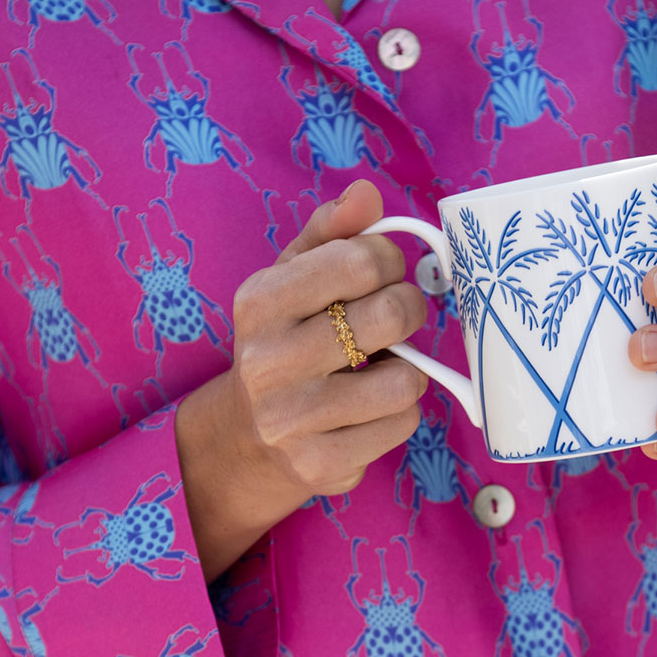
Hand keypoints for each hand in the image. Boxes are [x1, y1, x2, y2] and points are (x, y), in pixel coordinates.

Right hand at [175, 180, 427, 579]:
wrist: (246, 439)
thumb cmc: (283, 343)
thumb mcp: (290, 281)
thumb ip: (330, 234)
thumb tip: (367, 192)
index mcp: (260, 303)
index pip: (360, 260)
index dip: (389, 261)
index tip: (382, 273)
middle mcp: (270, 361)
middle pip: (391, 316)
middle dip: (409, 310)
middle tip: (397, 319)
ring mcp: (294, 419)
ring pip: (406, 380)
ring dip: (407, 370)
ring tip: (380, 368)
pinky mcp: (321, 464)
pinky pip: (401, 426)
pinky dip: (398, 413)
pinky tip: (370, 409)